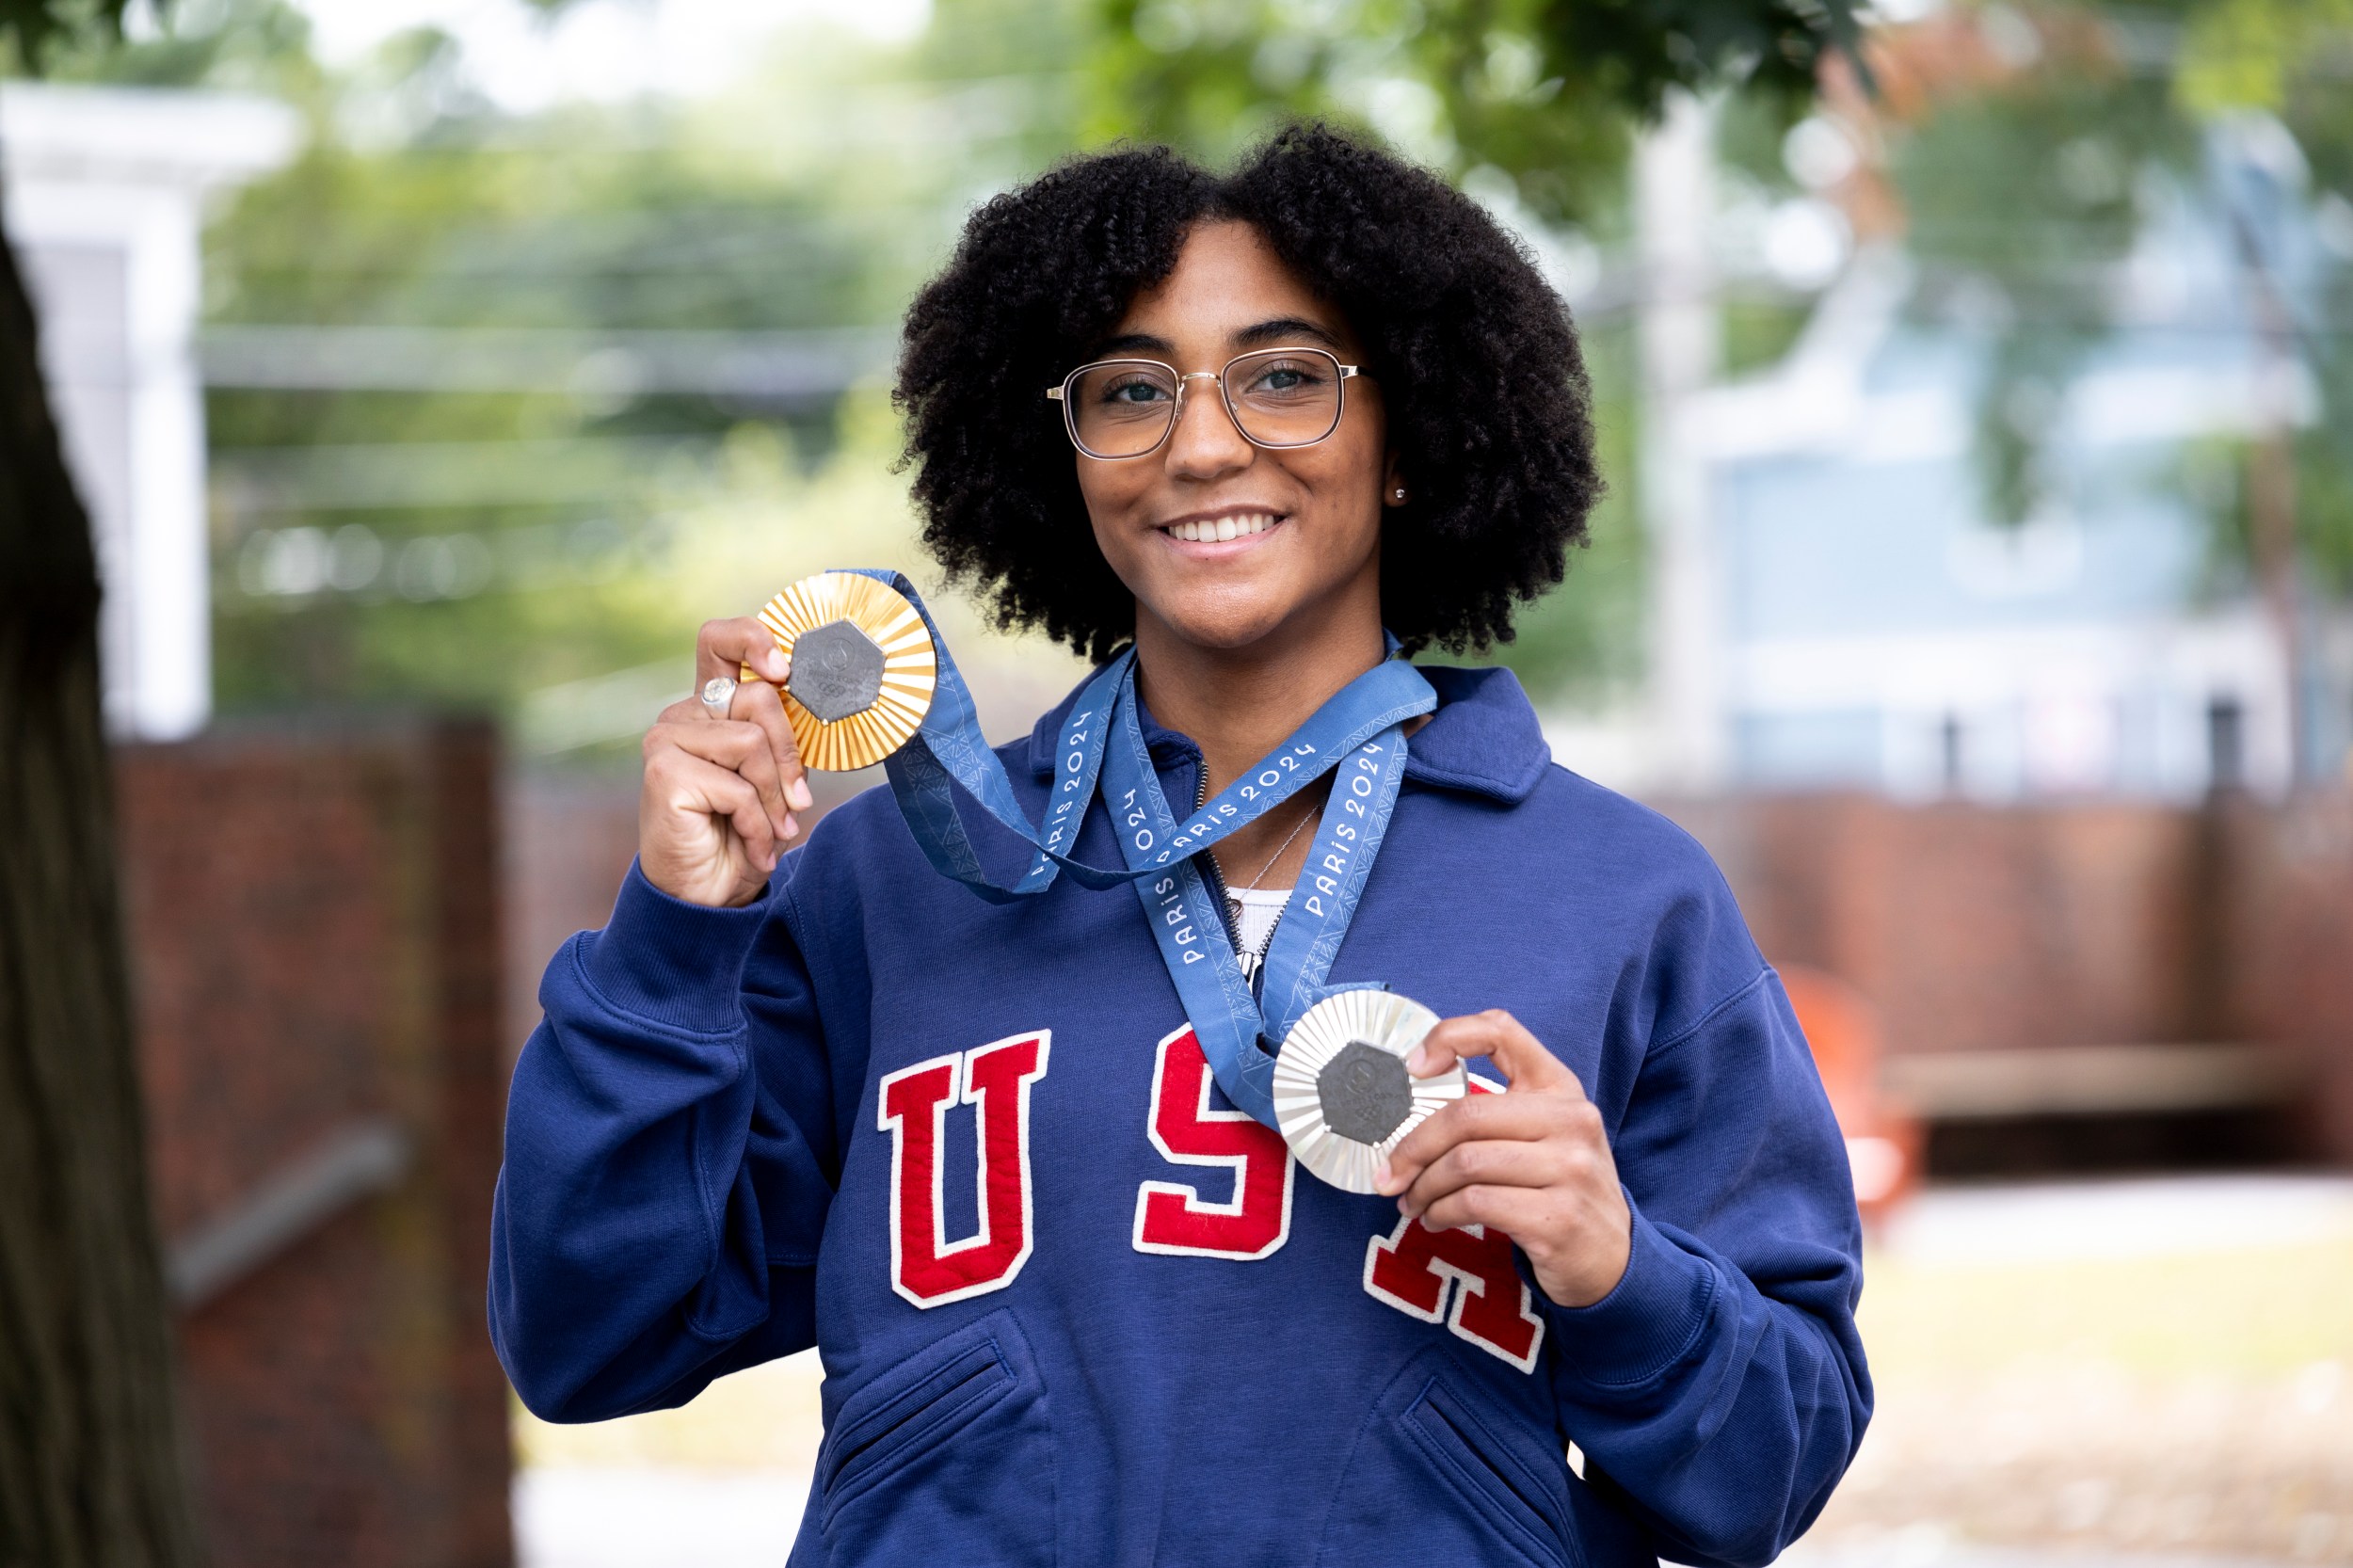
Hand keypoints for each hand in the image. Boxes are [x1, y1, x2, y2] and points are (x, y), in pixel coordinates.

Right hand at [638, 618, 814, 908]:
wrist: (708, 895)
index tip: (784, 668)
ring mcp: (667, 739)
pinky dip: (757, 823)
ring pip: (753, 742)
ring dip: (773, 797)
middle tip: (796, 804)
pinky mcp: (664, 771)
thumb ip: (782, 738)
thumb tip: (813, 699)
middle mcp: (683, 715)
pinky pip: (739, 785)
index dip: (753, 639)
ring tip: (771, 830)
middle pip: (760, 698)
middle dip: (789, 757)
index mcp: (709, 706)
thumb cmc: (741, 833)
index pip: (721, 641)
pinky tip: (752, 846)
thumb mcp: (773, 778)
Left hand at [1374, 1010, 1631, 1307]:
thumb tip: (1411, 1112)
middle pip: (1466, 1115)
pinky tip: (1437, 1219)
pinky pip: (1475, 1204)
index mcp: (1561, 1087)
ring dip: (1424, 1188)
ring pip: (1465, 1163)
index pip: (1502, 1031)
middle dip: (1413, 1148)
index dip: (1449, 1037)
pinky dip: (1441, 1213)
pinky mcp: (1558, 1218)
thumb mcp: (1544, 1133)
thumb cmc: (1559, 1187)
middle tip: (1390, 1175)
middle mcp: (1572, 1120)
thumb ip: (1495, 1111)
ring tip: (1414, 1203)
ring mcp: (1570, 1169)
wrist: (1613, 1256)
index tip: (1413, 1067)